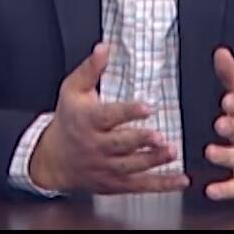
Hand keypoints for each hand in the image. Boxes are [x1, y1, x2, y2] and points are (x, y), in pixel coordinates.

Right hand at [29, 43, 190, 194]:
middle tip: (160, 137)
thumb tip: (103, 47)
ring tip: (172, 152)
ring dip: (153, 160)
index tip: (147, 107)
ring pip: (131, 167)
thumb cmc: (67, 121)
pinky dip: (162, 185)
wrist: (53, 160)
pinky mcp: (115, 184)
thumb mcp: (72, 90)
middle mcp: (96, 146)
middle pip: (120, 145)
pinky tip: (180, 180)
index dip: (128, 112)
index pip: (108, 117)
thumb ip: (90, 69)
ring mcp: (106, 167)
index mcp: (88, 121)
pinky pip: (140, 186)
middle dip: (141, 141)